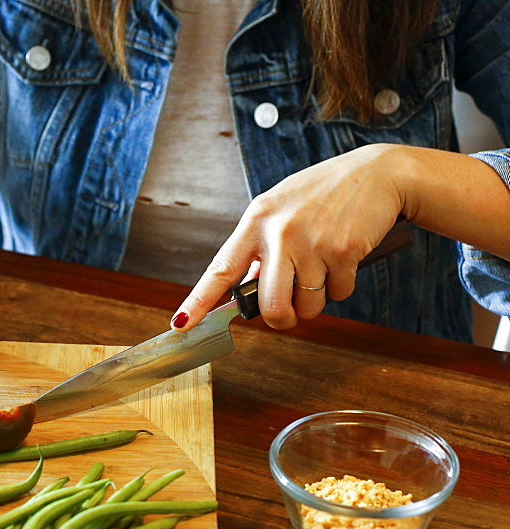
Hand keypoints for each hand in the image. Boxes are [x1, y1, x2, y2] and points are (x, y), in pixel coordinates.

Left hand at [170, 145, 403, 330]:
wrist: (378, 173)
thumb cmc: (323, 194)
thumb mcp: (280, 210)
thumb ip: (260, 246)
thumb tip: (245, 289)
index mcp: (255, 221)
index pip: (220, 269)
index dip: (198, 301)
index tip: (181, 323)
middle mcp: (278, 232)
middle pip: (269, 304)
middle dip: (281, 318)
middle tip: (288, 313)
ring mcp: (310, 242)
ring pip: (306, 306)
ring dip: (316, 301)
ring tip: (322, 270)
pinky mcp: (342, 251)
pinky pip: (338, 294)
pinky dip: (342, 286)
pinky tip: (344, 258)